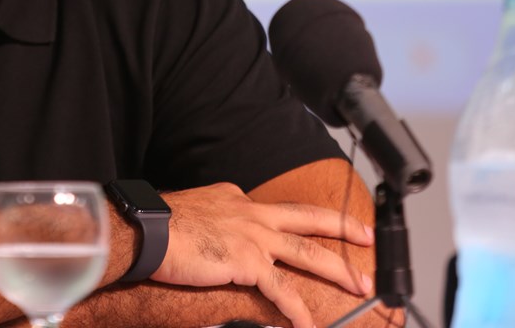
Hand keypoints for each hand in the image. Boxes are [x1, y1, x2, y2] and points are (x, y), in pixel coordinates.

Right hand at [153, 182, 373, 327]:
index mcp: (237, 199)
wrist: (148, 231)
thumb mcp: (195, 210)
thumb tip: (217, 235)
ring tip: (360, 286)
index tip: (310, 227)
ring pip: (308, 253)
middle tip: (366, 235)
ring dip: (339, 270)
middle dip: (342, 226)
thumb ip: (215, 220)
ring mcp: (253, 236)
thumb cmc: (161, 224)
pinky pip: (283, 290)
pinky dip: (298, 310)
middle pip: (307, 219)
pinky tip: (306, 324)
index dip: (297, 222)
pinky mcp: (248, 262)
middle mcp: (251, 212)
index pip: (276, 211)